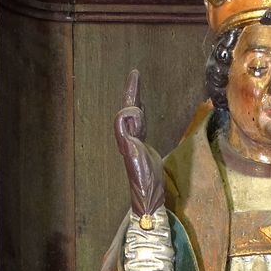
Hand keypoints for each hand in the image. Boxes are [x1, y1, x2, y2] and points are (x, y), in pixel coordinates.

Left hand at [115, 70, 166, 216]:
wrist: (149, 195)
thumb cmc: (143, 181)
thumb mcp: (136, 160)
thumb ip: (129, 140)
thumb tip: (126, 118)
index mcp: (125, 140)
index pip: (122, 117)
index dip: (130, 109)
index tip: (139, 106)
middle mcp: (127, 138)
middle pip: (127, 111)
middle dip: (131, 92)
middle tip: (135, 74)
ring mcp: (134, 141)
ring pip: (133, 115)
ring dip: (135, 99)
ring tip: (137, 84)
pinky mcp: (141, 145)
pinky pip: (140, 124)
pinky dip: (141, 112)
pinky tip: (143, 108)